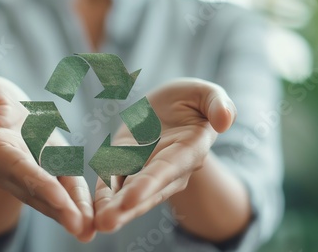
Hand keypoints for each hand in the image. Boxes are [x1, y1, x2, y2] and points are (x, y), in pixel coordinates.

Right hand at [0, 74, 94, 241]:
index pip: (17, 167)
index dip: (36, 182)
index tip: (57, 197)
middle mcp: (9, 167)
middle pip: (35, 190)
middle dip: (57, 209)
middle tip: (79, 227)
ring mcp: (29, 171)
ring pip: (49, 195)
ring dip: (68, 213)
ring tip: (87, 230)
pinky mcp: (47, 166)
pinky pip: (62, 183)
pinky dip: (76, 200)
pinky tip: (90, 216)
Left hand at [94, 78, 236, 231]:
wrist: (171, 105)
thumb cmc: (192, 99)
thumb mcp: (206, 93)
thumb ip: (217, 104)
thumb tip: (226, 121)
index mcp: (189, 149)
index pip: (168, 169)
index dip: (151, 184)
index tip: (132, 199)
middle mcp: (168, 167)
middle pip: (147, 190)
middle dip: (128, 207)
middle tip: (107, 223)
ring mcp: (146, 168)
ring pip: (129, 191)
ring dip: (113, 207)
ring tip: (98, 223)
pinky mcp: (127, 162)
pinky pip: (114, 180)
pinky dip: (104, 193)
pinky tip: (92, 209)